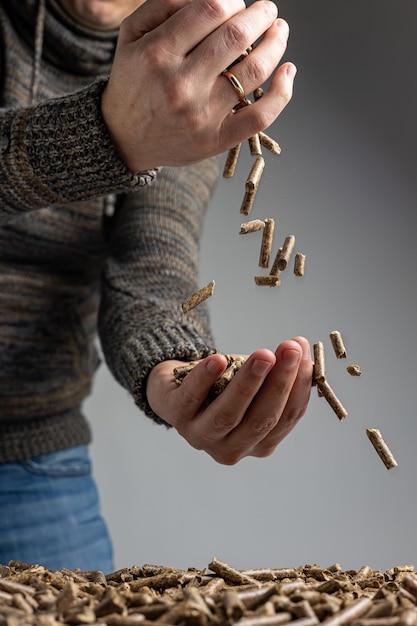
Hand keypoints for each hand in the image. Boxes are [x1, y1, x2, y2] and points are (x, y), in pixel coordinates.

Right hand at [101, 0, 295, 171]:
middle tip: (267, 10)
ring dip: (276, 43)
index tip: (237, 3)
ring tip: (279, 31)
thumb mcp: (132, 35)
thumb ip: (166, 4)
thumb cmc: (133, 81)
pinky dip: (282, 92)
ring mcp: (201, 116)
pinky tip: (287, 71)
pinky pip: (260, 116)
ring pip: (254, 72)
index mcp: (158, 53)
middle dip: (261, 15)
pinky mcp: (216, 140)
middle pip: (237, 36)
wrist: (123, 139)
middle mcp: (180, 85)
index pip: (212, 8)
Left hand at [146, 337, 312, 464]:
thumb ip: (277, 375)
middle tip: (289, 350)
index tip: (305, 356)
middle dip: (279, 383)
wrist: (175, 388)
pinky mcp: (176, 415)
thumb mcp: (254, 386)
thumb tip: (301, 348)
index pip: (285, 419)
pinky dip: (206, 379)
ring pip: (228, 414)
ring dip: (248, 383)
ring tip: (264, 355)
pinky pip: (192, 397)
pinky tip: (219, 360)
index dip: (298, 388)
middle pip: (260, 420)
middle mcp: (231, 448)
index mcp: (258, 444)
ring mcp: (201, 435)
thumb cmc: (223, 388)